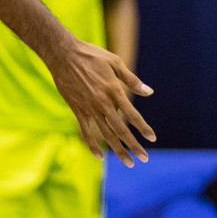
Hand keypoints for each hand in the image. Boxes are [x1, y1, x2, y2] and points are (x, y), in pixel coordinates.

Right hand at [42, 35, 155, 166]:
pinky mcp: (76, 109)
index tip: (152, 139)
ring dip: (118, 150)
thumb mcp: (116, 63)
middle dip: (134, 146)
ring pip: (105, 134)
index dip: (143, 128)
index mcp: (114, 91)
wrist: (63, 55)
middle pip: (121, 130)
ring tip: (129, 163)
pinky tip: (100, 155)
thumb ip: (132, 81)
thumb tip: (149, 92)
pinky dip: (93, 144)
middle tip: (144, 159)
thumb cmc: (92, 56)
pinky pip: (85, 131)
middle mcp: (102, 103)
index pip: (133, 115)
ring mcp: (88, 108)